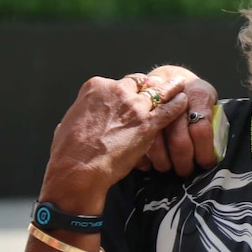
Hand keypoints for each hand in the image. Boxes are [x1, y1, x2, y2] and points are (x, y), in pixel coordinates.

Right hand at [40, 75, 188, 210]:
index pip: (120, 82)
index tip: (135, 93)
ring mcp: (134, 106)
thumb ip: (80, 116)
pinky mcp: (148, 123)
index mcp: (95, 87)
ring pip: (159, 91)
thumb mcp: (68, 123)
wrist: (79, 169)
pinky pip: (169, 109)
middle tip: (161, 86)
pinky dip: (178, 105)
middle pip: (140, 83)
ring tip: (180, 84)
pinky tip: (184, 102)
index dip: (129, 90)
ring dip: (171, 88)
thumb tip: (77, 119)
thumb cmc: (69, 152)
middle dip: (151, 86)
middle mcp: (116, 91)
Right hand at [136, 65, 218, 176]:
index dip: (205, 152)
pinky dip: (142, 157)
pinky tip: (149, 163)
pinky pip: (135, 140)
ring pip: (155, 144)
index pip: (201, 130)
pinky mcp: (137, 112)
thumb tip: (215, 149)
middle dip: (184, 162)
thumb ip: (212, 120)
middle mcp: (175, 101)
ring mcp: (153, 107)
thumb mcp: (210, 99)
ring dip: (163, 162)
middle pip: (179, 141)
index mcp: (198, 95)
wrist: (169, 77)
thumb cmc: (194, 94)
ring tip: (169, 168)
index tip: (206, 163)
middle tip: (186, 170)